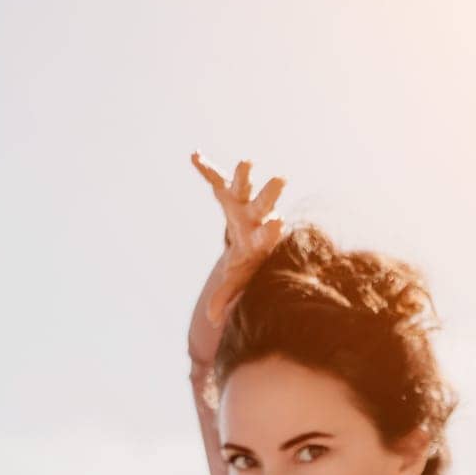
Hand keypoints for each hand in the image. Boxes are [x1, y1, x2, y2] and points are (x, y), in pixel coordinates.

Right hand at [190, 153, 286, 325]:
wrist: (248, 246)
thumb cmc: (248, 267)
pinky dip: (207, 169)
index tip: (278, 223)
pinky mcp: (228, 195)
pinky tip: (194, 155)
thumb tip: (213, 319)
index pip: (268, 235)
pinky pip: (216, 180)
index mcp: (260, 242)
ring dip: (243, 176)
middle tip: (281, 180)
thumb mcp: (238, 282)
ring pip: (244, 189)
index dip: (271, 230)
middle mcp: (255, 219)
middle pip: (264, 206)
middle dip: (270, 195)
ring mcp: (242, 205)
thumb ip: (227, 297)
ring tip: (245, 163)